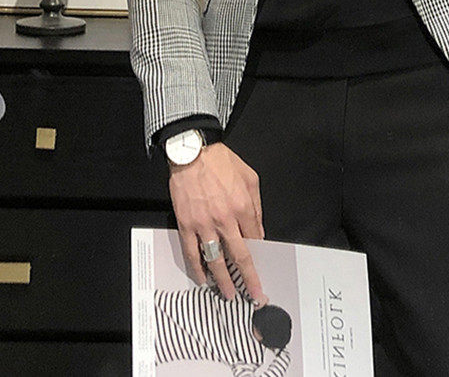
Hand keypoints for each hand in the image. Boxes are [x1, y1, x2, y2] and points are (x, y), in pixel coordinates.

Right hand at [169, 142, 267, 304]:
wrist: (193, 152)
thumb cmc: (222, 162)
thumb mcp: (250, 178)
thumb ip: (256, 206)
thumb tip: (258, 230)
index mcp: (243, 207)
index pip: (255, 239)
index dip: (259, 257)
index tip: (262, 270)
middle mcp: (225, 219)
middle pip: (239, 256)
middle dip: (248, 279)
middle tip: (254, 295)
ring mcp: (204, 224)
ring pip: (215, 259)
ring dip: (223, 281)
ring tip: (229, 294)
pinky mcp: (186, 224)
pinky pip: (192, 252)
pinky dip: (197, 269)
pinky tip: (203, 279)